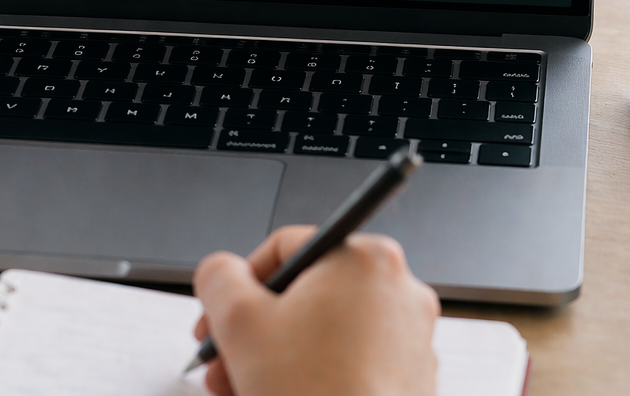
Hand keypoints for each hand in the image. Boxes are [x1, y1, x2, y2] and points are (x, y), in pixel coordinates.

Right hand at [192, 226, 438, 395]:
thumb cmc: (311, 394)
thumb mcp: (238, 321)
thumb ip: (218, 277)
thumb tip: (221, 270)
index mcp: (364, 259)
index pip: (285, 248)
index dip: (238, 282)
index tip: (219, 313)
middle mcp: (398, 290)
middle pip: (305, 294)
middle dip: (256, 328)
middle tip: (226, 355)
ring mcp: (411, 338)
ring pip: (325, 332)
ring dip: (277, 355)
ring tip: (243, 386)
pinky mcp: (411, 380)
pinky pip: (350, 363)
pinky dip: (314, 375)